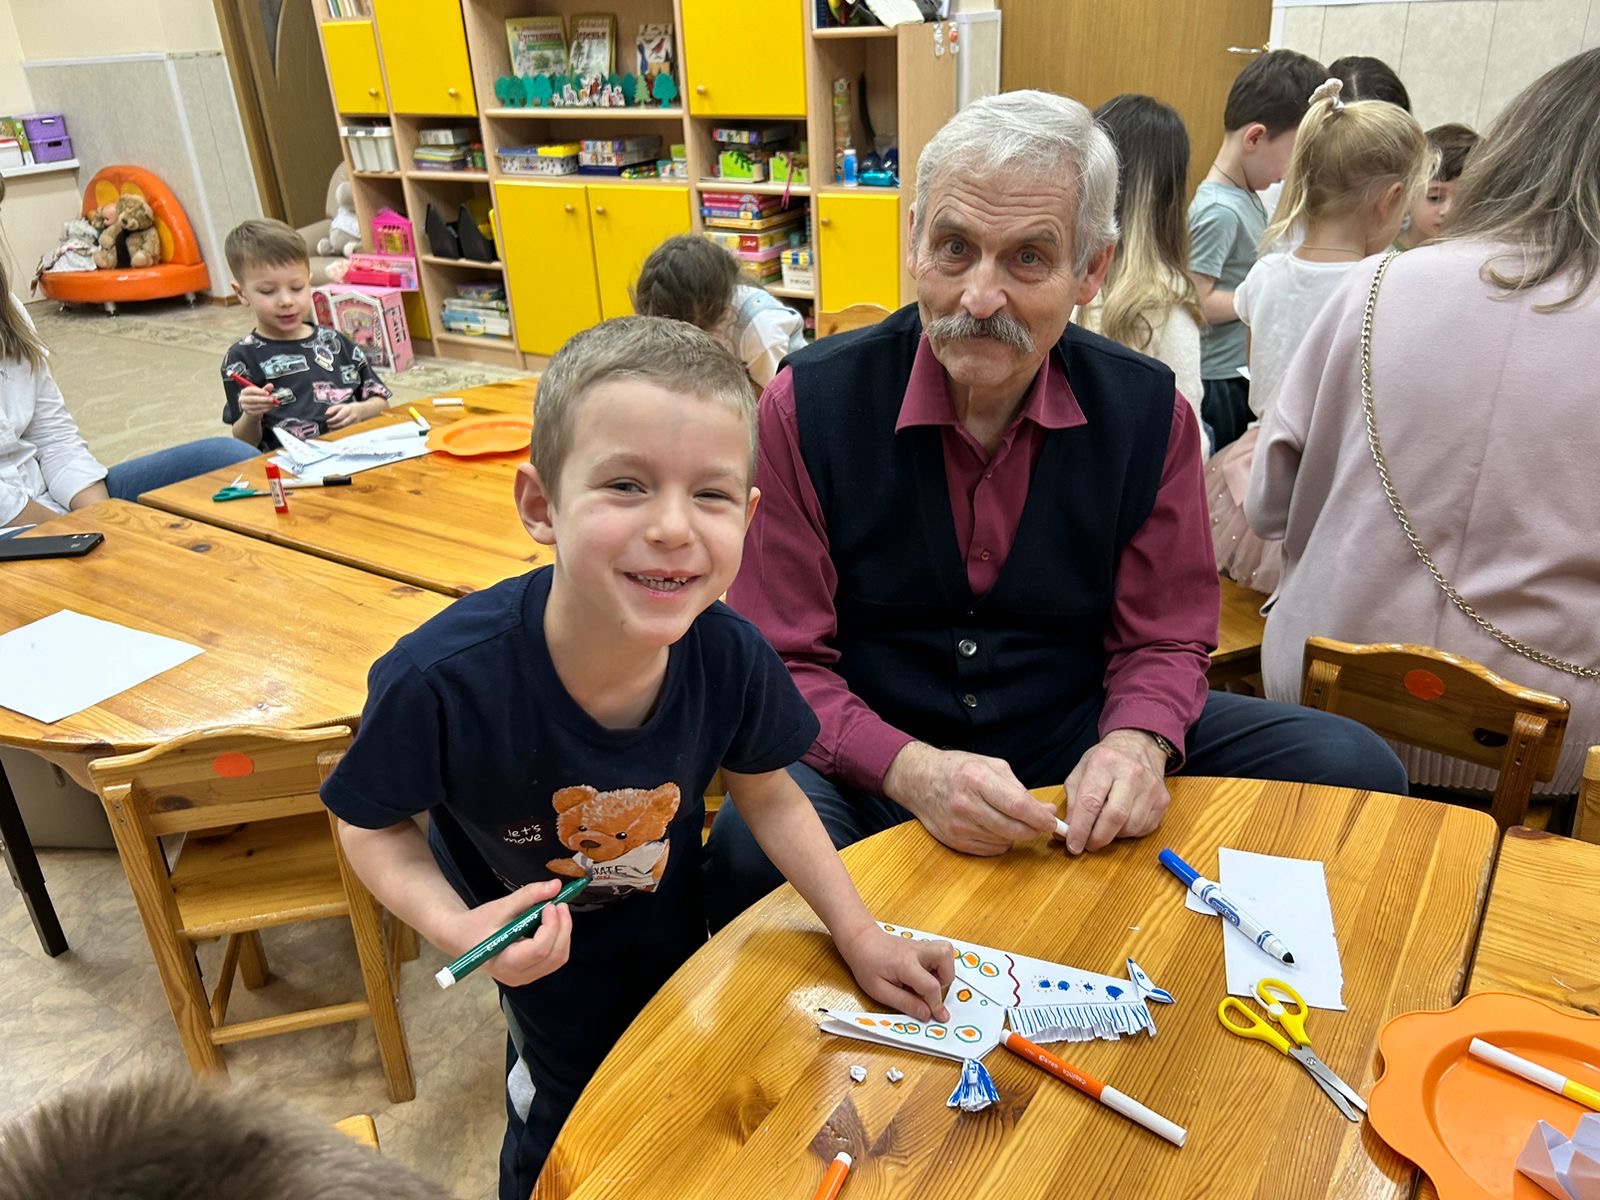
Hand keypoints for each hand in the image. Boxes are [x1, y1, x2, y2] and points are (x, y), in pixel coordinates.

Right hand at [236, 383, 275, 414]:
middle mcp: (242, 399)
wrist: (253, 408)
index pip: (250, 390)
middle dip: (263, 399)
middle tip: (272, 399)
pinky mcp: (248, 412)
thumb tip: (271, 385)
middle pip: (252, 399)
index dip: (259, 392)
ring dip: (265, 405)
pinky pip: (257, 411)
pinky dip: (264, 409)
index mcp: (244, 391)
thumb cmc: (257, 397)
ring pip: (256, 406)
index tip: (267, 393)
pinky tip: (270, 407)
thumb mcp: (261, 392)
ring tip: (273, 403)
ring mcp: (245, 406)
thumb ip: (266, 389)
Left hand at [324, 402, 362, 428]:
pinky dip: (341, 432)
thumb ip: (332, 409)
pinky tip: (337, 431)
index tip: (327, 421)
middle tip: (329, 426)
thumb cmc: (348, 409)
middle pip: (342, 424)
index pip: (339, 417)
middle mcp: (352, 416)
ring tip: (331, 429)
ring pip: (345, 429)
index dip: (332, 420)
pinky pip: (347, 431)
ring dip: (337, 430)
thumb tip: (326, 414)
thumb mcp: (340, 406)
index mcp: (348, 410)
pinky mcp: (355, 427)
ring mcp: (355, 422)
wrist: (361, 410)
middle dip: (334, 426)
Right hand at [441, 879, 571, 987]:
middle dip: (563, 928)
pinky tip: (552, 924)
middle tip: (560, 905)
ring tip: (557, 912)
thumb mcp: (500, 907)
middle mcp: (517, 976)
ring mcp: (525, 977)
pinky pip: (553, 959)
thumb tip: (556, 886)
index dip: (551, 927)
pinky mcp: (530, 972)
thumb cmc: (477, 924)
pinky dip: (558, 940)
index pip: (539, 950)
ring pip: (558, 959)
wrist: (462, 939)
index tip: (551, 905)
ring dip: (563, 934)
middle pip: (554, 956)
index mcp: (506, 963)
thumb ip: (528, 896)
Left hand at [837, 922, 952, 1022]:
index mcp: (905, 964)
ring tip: (927, 981)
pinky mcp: (922, 945)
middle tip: (930, 989)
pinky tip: (923, 973)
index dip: (936, 1004)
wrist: (862, 941)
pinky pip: (940, 953)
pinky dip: (939, 965)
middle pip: (946, 956)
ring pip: (947, 952)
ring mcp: (921, 945)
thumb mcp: (879, 990)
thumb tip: (926, 1014)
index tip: (939, 1017)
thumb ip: (904, 1003)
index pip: (930, 985)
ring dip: (944, 970)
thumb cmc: (867, 965)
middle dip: (946, 978)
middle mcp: (918, 951)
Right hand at [883, 742, 1057, 854]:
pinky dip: (1000, 842)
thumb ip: (1020, 789)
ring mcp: (958, 825)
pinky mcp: (954, 841)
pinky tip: (994, 827)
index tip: (1052, 822)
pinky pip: (990, 850)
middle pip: (1013, 828)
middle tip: (1040, 825)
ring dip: (1015, 835)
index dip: (1040, 818)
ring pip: (1004, 841)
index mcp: (977, 779)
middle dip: (1033, 830)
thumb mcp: (990, 766)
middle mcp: (966, 804)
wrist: (919, 780)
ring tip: (1009, 819)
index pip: (1018, 806)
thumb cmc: (958, 769)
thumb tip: (1047, 811)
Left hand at [1061, 729, 1171, 854]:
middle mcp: (1131, 773)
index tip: (1073, 845)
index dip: (1080, 828)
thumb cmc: (1105, 761)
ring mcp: (1151, 787)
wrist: (1138, 745)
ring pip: (1131, 826)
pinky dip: (1129, 832)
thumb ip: (1072, 801)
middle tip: (1088, 845)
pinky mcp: (1163, 800)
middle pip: (1115, 817)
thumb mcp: (1081, 771)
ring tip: (1105, 827)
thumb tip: (1069, 832)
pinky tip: (1122, 822)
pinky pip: (1144, 828)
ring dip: (1114, 835)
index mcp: (1104, 763)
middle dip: (1098, 838)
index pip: (1090, 802)